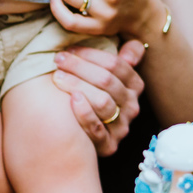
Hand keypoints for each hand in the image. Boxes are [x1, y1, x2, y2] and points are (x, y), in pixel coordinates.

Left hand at [53, 40, 144, 156]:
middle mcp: (132, 106)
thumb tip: (133, 47)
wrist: (81, 135)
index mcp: (134, 85)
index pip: (116, 64)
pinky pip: (97, 128)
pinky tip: (71, 100)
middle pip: (107, 81)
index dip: (91, 54)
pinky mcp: (108, 145)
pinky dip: (84, 113)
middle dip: (79, 67)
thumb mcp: (110, 74)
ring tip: (57, 77)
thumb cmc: (93, 94)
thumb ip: (123, 57)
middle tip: (59, 60)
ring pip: (102, 102)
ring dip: (78, 86)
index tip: (70, 49)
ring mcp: (121, 127)